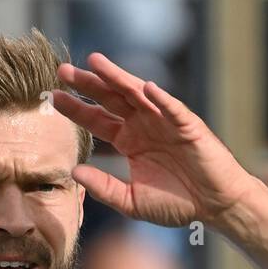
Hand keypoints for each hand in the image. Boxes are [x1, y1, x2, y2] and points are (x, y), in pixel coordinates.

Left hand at [52, 53, 256, 228]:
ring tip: (95, 62)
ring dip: (117, 77)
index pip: (97, 120)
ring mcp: (165, 122)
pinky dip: (161, 98)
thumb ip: (104, 187)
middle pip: (111, 99)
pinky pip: (173, 109)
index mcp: (129, 141)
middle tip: (63, 70)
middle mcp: (144, 125)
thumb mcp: (131, 201)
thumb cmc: (177, 203)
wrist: (214, 206)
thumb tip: (74, 172)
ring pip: (137, 94)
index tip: (53, 98)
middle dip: (88, 84)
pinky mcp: (189, 126)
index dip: (76, 109)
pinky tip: (146, 87)